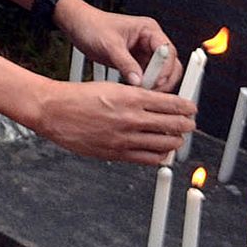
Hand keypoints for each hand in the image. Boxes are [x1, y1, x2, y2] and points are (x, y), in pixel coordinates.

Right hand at [26, 76, 193, 162]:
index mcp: (130, 97)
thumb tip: (157, 105)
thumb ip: (136, 98)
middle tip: (190, 124)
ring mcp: (124, 138)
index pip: (170, 103)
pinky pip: (147, 159)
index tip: (191, 108)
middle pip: (172, 124)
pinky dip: (158, 156)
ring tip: (177, 139)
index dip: (186, 107)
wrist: (54, 111)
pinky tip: (161, 153)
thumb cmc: (78, 97)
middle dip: (185, 125)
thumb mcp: (112, 87)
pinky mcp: (116, 153)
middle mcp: (130, 118)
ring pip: (163, 143)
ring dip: (175, 141)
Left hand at [59, 3, 181, 89]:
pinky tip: (136, 91)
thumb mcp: (109, 44)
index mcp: (148, 30)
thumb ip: (125, 63)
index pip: (167, 51)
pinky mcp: (136, 63)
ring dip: (154, 84)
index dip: (165, 68)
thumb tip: (138, 81)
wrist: (78, 26)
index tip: (156, 81)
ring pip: (160, 73)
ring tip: (142, 92)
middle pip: (170, 64)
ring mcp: (143, 53)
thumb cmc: (93, 25)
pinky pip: (147, 77)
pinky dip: (145, 85)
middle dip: (163, 79)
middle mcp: (149, 41)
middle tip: (151, 90)